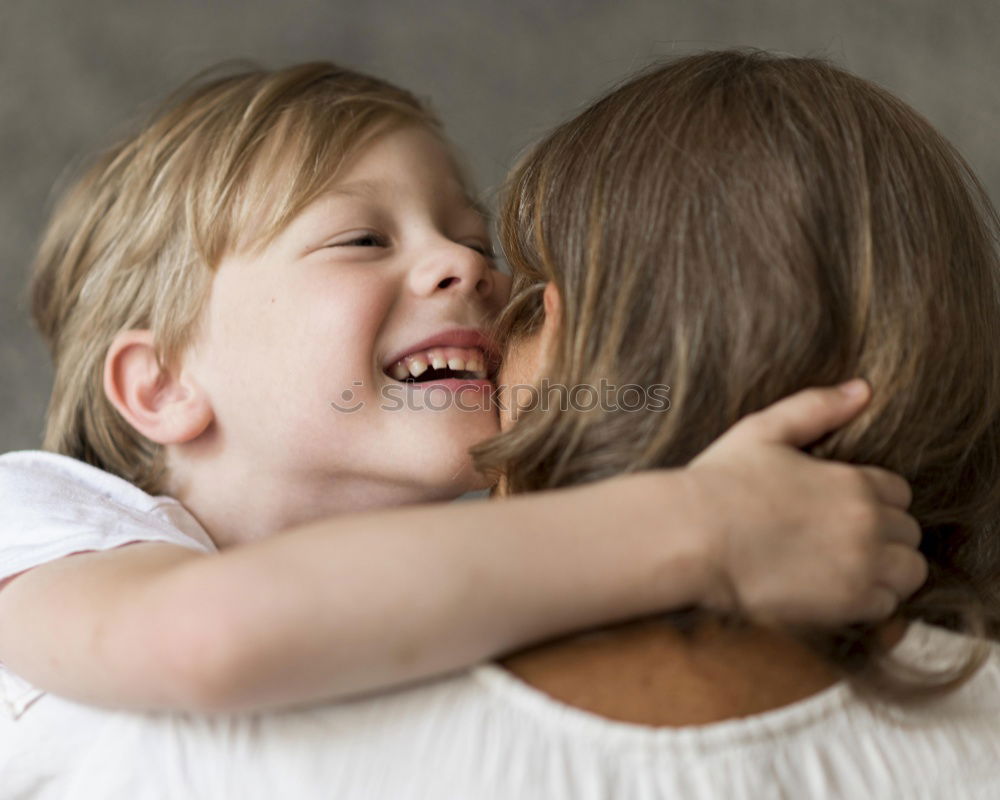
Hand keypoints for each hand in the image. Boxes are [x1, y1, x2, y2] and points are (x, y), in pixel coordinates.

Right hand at [686, 379, 926, 626]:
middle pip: (907, 533)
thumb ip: (816, 408)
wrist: (691, 538)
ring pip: (909, 572)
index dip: (871, 501)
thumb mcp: (764, 431)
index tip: (839, 510)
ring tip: (844, 569)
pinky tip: (833, 591)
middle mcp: (868, 523)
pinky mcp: (848, 604)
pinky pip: (886, 607)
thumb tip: (862, 389)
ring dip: (885, 570)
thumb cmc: (720, 482)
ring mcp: (862, 566)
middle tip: (838, 541)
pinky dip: (868, 601)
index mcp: (854, 481)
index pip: (898, 493)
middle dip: (881, 535)